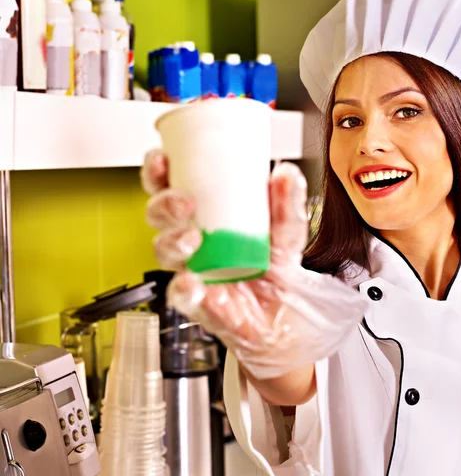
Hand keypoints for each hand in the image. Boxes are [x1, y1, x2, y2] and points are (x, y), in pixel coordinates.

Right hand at [141, 150, 367, 379]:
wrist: (286, 315)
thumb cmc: (275, 267)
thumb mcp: (287, 231)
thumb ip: (287, 205)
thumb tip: (285, 173)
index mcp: (204, 214)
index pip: (170, 186)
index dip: (157, 171)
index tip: (163, 160)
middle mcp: (191, 239)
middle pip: (158, 216)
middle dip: (163, 205)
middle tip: (185, 202)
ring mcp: (191, 269)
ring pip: (163, 251)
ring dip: (171, 241)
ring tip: (192, 239)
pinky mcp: (198, 302)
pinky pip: (180, 295)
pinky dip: (182, 287)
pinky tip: (191, 281)